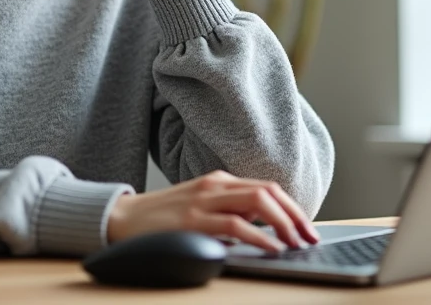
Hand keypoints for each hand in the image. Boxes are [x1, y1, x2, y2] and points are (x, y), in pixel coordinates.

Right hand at [106, 170, 320, 253]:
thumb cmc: (161, 218)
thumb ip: (229, 212)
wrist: (121, 218)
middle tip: (309, 238)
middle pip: (268, 191)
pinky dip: (260, 237)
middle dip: (295, 215)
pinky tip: (272, 249)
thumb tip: (264, 231)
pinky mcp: (193, 219)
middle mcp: (215, 185)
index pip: (267, 187)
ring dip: (284, 224)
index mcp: (219, 181)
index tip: (307, 228)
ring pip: (258, 201)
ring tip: (295, 243)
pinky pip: (236, 225)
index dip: (293, 208)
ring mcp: (204, 200)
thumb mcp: (200, 207)